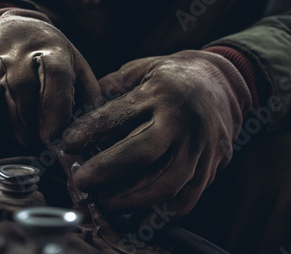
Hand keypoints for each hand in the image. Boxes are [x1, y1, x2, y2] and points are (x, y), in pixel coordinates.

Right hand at [0, 8, 100, 145]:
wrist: (10, 24)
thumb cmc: (46, 55)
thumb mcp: (73, 65)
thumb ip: (85, 96)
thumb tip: (89, 132)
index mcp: (49, 44)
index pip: (55, 73)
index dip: (54, 109)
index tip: (50, 138)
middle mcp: (13, 42)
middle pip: (19, 88)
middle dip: (26, 125)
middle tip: (31, 139)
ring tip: (9, 128)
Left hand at [63, 50, 251, 219]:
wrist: (223, 82)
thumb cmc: (171, 77)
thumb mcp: (141, 69)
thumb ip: (111, 88)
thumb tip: (78, 113)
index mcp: (161, 91)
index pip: (121, 113)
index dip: (91, 130)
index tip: (67, 143)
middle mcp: (182, 120)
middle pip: (142, 153)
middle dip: (106, 171)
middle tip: (81, 181)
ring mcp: (199, 146)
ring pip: (165, 183)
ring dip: (130, 200)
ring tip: (104, 204)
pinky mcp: (210, 166)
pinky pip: (186, 198)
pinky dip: (159, 215)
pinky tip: (136, 220)